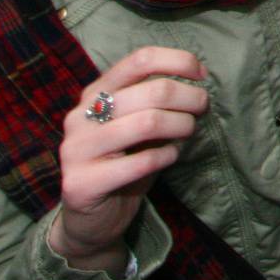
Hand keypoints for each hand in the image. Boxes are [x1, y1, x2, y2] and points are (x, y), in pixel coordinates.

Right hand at [48, 47, 208, 273]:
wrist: (90, 220)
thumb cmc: (123, 163)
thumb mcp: (139, 125)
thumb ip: (156, 102)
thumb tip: (199, 80)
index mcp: (95, 93)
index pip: (140, 59)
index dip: (178, 61)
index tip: (202, 75)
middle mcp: (80, 116)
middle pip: (151, 90)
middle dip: (189, 97)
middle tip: (203, 108)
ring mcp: (76, 149)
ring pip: (148, 122)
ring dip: (181, 125)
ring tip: (188, 131)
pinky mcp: (81, 183)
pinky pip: (140, 161)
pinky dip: (166, 155)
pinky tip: (170, 156)